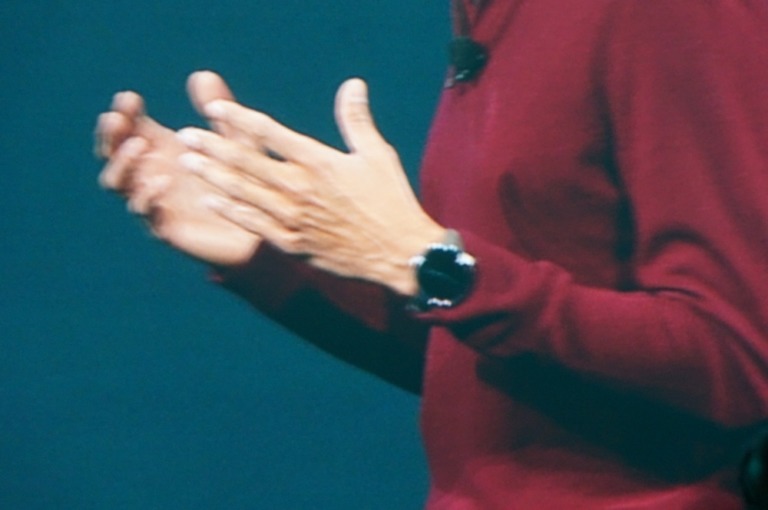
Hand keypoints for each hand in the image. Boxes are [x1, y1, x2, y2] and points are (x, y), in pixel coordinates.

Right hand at [95, 71, 260, 265]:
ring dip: (122, 163)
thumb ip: (219, 111)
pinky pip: (146, 213)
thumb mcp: (236, 140)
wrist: (260, 227)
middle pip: (113, 153)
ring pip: (119, 184)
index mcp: (162, 151)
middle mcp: (151, 175)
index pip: (130, 129)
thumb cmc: (246, 180)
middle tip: (117, 118)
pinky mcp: (167, 228)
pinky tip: (160, 181)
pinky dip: (147, 197)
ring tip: (138, 145)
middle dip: (111, 135)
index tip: (130, 98)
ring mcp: (155, 202)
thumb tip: (202, 75)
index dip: (125, 114)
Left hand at [176, 78, 444, 294]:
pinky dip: (231, 211)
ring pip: (243, 193)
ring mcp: (293, 219)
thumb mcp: (376, 155)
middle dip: (212, 147)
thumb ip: (357, 120)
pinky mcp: (292, 245)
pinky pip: (254, 225)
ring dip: (212, 176)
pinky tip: (211, 200)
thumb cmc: (390, 200)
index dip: (239, 119)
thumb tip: (352, 84)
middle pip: (246, 162)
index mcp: (318, 162)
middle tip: (185, 136)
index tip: (215, 110)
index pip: (270, 134)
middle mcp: (300, 188)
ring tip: (188, 163)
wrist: (398, 253)